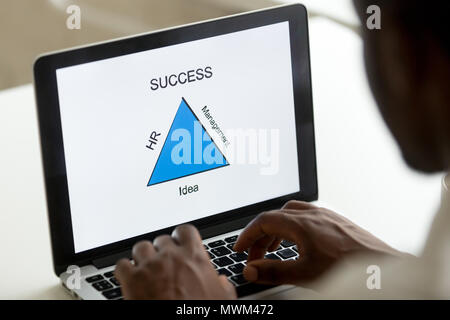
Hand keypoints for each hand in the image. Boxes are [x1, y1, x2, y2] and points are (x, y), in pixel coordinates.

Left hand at [115, 224, 236, 299]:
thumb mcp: (223, 300)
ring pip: (140, 248)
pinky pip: (122, 265)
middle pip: (161, 240)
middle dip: (161, 251)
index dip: (180, 237)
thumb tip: (222, 283)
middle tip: (164, 266)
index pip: (185, 231)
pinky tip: (130, 280)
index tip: (179, 244)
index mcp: (194, 257)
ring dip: (143, 258)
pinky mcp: (131, 280)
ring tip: (146, 270)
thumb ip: (223, 286)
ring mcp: (149, 267)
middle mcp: (170, 257)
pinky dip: (125, 271)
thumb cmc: (200, 315)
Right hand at [234, 201, 404, 285]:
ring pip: (291, 214)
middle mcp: (313, 214)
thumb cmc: (348, 268)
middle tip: (254, 255)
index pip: (264, 221)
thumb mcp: (304, 273)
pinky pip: (306, 216)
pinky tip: (298, 242)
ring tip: (273, 248)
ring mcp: (326, 215)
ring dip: (276, 230)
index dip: (248, 235)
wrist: (382, 266)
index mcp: (301, 223)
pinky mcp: (336, 220)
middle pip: (275, 216)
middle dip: (261, 235)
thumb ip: (273, 271)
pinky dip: (293, 227)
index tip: (240, 249)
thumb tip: (251, 270)